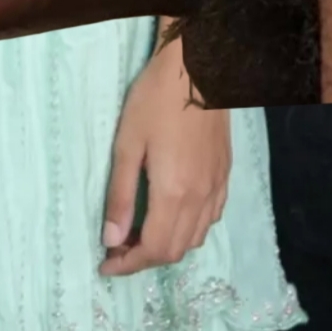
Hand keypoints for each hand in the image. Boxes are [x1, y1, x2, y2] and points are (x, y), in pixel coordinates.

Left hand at [100, 37, 229, 275]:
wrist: (198, 66)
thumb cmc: (156, 99)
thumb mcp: (127, 144)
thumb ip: (119, 195)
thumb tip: (111, 239)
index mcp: (174, 194)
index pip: (153, 249)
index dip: (128, 264)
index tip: (106, 263)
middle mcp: (200, 199)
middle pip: (175, 251)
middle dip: (144, 259)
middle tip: (118, 246)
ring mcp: (217, 187)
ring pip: (195, 238)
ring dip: (167, 245)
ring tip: (141, 231)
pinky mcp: (225, 174)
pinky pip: (211, 219)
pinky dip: (190, 229)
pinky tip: (173, 212)